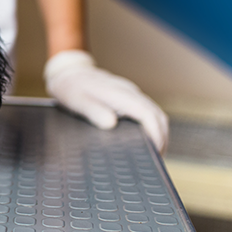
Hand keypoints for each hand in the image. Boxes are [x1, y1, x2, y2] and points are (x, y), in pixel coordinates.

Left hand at [44, 50, 168, 152]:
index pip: (147, 114)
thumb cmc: (71, 87)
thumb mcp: (76, 100)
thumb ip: (93, 111)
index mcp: (120, 94)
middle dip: (161, 138)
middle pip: (157, 115)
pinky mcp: (129, 97)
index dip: (155, 134)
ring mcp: (131, 93)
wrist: (69, 71)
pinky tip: (146, 139)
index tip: (155, 153)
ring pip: (155, 113)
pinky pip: (148, 111)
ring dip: (159, 132)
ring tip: (154, 154)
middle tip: (157, 161)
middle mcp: (130, 92)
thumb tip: (111, 123)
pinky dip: (152, 126)